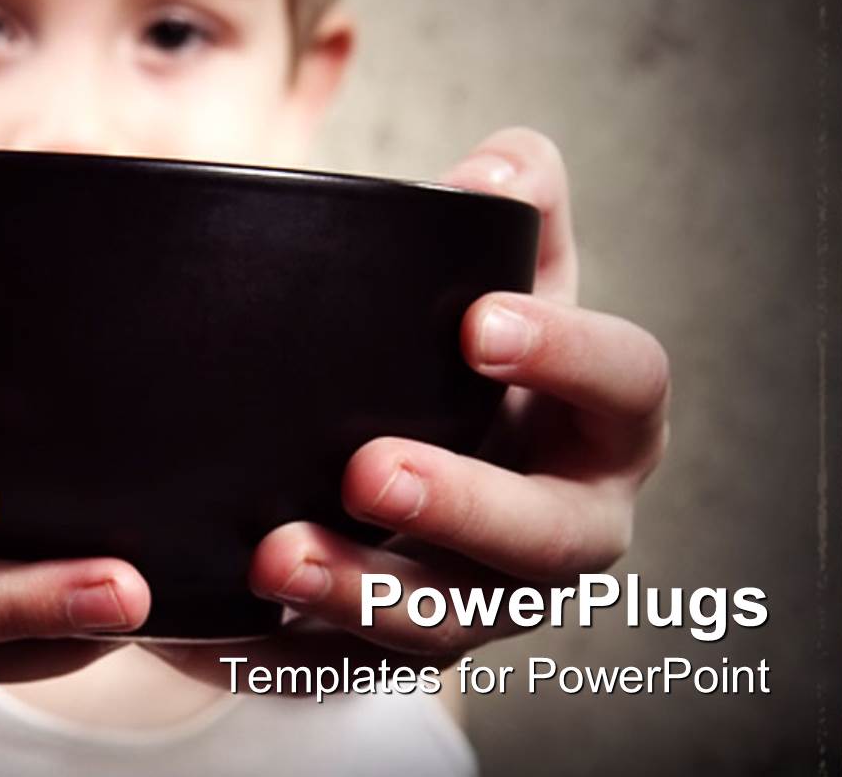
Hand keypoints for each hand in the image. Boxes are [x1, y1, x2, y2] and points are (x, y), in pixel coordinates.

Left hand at [144, 128, 669, 684]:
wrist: (410, 470)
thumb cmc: (461, 363)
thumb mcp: (497, 278)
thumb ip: (512, 207)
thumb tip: (496, 169)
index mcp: (599, 425)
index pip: (628, 388)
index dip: (568, 358)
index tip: (477, 321)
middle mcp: (561, 528)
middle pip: (545, 541)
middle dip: (462, 508)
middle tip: (368, 467)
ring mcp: (484, 604)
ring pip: (445, 623)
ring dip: (362, 594)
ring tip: (273, 555)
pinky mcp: (397, 654)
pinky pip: (346, 671)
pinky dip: (281, 652)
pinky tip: (213, 623)